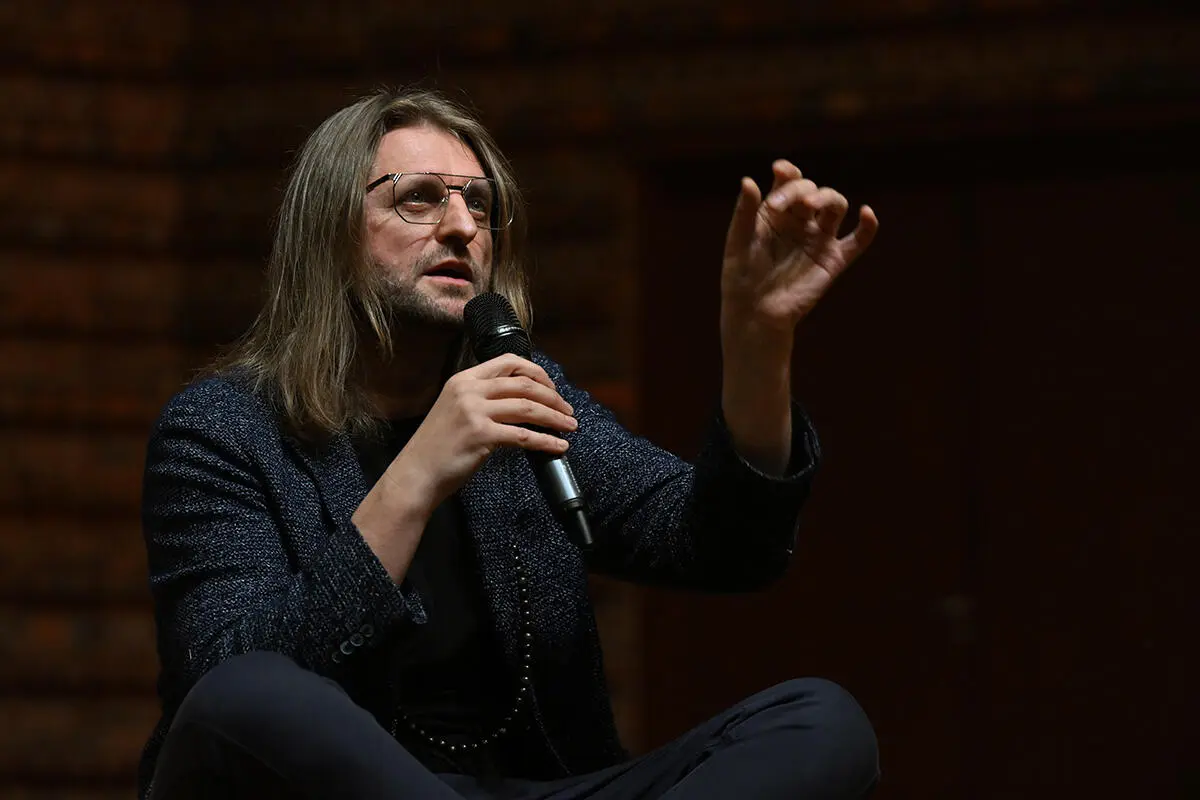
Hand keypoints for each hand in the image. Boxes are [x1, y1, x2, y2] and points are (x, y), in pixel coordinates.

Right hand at [384, 353, 576, 516]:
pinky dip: (546, 442)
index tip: (551, 387)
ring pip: (528, 408)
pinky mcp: (481, 435)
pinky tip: (558, 447)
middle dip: (553, 397)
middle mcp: (469, 390)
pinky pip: (524, 436)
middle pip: (524, 385)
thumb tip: (523, 402)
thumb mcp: (456, 410)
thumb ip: (483, 400)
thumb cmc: (438, 447)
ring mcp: (474, 412)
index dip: (536, 372)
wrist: (416, 473)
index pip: (508, 362)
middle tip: (568, 410)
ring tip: (570, 426)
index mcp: (463, 380)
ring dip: (555, 417)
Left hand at [721, 160, 877, 340]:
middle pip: (812, 190)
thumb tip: (748, 180)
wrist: (754, 313)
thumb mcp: (738, 241)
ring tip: (812, 204)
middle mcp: (801, 221)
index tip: (779, 170)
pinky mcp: (833, 259)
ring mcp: (819, 239)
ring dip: (827, 197)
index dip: (788, 173)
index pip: (789, 182)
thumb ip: (744, 212)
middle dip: (799, 190)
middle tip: (779, 205)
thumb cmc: (741, 277)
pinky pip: (858, 240)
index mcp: (777, 212)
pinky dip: (868, 226)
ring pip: (836, 205)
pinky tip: (866, 213)